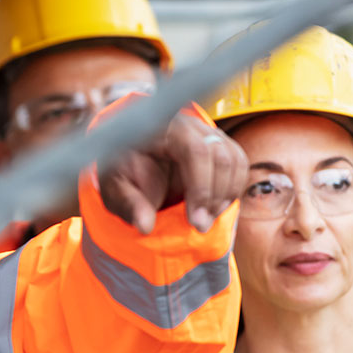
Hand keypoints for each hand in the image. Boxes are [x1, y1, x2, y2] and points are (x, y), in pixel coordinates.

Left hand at [99, 111, 246, 234]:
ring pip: (234, 159)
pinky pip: (238, 164)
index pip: (195, 150)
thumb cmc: (119, 171)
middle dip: (214, 196)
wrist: (129, 160)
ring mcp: (207, 132)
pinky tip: (214, 208)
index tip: (195, 221)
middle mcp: (190, 125)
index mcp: (162, 129)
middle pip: (220, 155)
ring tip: (205, 219)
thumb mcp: (114, 188)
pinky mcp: (218, 144)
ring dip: (226, 195)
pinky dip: (232, 189)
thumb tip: (145, 226)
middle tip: (200, 226)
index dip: (201, 187)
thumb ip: (128, 204)